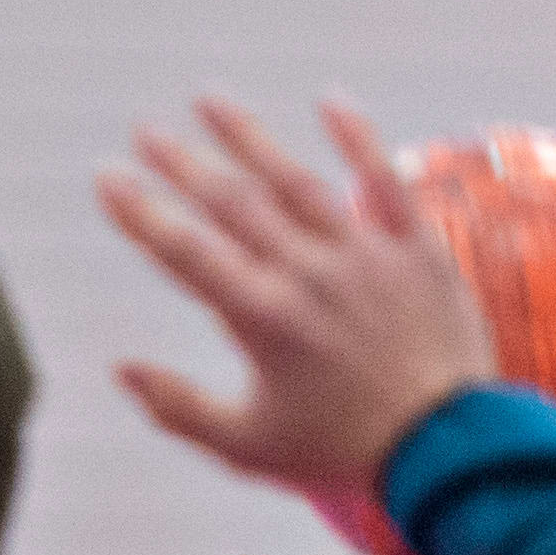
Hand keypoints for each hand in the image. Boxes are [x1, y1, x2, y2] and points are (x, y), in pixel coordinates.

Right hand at [101, 97, 494, 554]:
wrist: (449, 452)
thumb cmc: (344, 454)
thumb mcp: (247, 447)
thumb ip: (178, 407)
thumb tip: (119, 369)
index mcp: (260, 317)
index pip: (184, 251)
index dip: (140, 212)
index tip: (107, 178)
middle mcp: (306, 273)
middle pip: (231, 203)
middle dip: (181, 162)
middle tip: (144, 131)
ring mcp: (363, 255)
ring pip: (294, 179)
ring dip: (247, 136)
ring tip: (208, 100)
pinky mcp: (416, 250)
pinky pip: (384, 181)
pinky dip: (357, 138)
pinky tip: (329, 100)